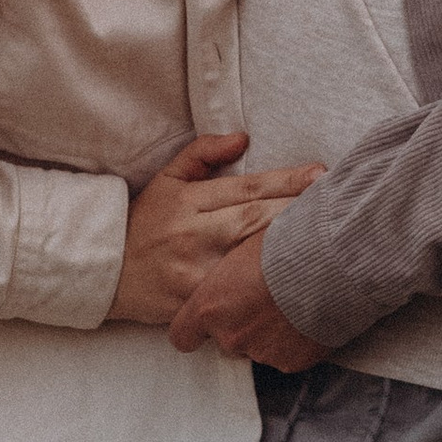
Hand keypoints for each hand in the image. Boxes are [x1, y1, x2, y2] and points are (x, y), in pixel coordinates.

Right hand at [109, 133, 327, 325]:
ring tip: (327, 241)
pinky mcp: (191, 302)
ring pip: (248, 258)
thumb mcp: (165, 180)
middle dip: (298, 212)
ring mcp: (193, 271)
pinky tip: (293, 287)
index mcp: (189, 200)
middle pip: (255, 220)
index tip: (321, 174)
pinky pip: (233, 296)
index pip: (247, 188)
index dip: (286, 182)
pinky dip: (262, 291)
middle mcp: (193, 234)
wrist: (103, 271)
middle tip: (338, 203)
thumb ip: (202, 154)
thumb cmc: (142, 224)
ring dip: (287, 250)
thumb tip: (242, 138)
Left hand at [167, 220, 330, 367]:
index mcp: (210, 307)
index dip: (194, 331)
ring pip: (259, 349)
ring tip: (293, 304)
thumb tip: (230, 276)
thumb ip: (228, 278)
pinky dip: (296, 342)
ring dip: (271, 334)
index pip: (182, 336)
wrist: (330, 263)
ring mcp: (262, 353)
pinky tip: (309, 317)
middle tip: (265, 301)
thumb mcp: (241, 251)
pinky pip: (288, 356)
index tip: (204, 324)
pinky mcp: (292, 362)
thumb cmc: (285, 244)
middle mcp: (231, 336)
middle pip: (227, 341)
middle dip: (243, 326)